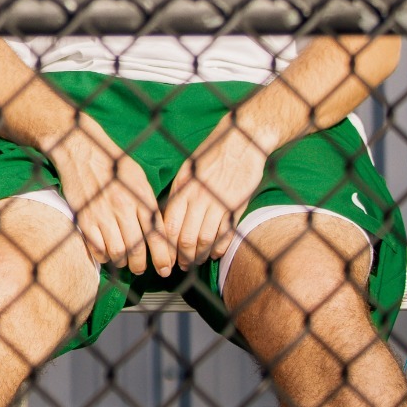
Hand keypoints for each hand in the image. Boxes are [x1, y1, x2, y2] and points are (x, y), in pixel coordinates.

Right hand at [45, 114, 169, 274]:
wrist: (80, 150)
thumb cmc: (112, 163)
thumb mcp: (138, 178)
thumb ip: (148, 202)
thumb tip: (158, 228)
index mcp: (141, 198)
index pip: (157, 235)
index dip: (163, 256)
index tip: (165, 269)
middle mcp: (123, 208)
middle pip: (137, 248)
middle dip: (141, 265)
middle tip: (141, 269)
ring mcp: (103, 214)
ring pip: (118, 251)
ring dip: (122, 261)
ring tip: (123, 260)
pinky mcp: (84, 218)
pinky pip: (97, 248)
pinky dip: (103, 256)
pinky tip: (106, 253)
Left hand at [158, 122, 271, 269]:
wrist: (241, 140)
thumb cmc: (212, 154)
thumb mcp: (188, 171)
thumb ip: (179, 193)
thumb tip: (167, 216)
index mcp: (182, 188)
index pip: (168, 225)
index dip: (165, 246)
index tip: (165, 256)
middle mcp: (197, 197)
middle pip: (185, 237)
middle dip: (181, 256)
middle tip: (181, 266)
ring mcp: (217, 202)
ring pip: (204, 239)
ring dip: (200, 255)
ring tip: (197, 262)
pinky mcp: (236, 206)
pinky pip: (225, 234)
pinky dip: (220, 248)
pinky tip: (216, 254)